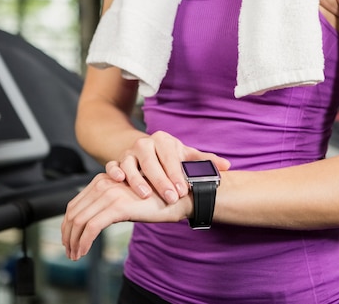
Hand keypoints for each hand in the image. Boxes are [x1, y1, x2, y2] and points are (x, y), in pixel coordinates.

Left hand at [61, 172, 190, 259]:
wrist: (177, 197)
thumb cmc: (154, 199)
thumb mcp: (126, 198)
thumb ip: (108, 203)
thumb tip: (90, 221)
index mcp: (102, 179)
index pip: (74, 204)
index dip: (67, 224)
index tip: (68, 239)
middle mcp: (104, 183)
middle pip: (73, 212)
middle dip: (67, 235)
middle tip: (70, 251)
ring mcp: (110, 194)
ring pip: (79, 221)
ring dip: (74, 241)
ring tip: (76, 254)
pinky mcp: (118, 206)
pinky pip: (92, 227)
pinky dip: (84, 242)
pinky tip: (84, 251)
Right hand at [105, 131, 229, 203]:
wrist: (142, 150)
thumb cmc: (168, 156)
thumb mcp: (185, 156)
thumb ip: (204, 161)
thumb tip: (226, 166)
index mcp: (163, 140)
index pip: (170, 158)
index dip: (176, 174)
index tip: (183, 190)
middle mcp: (144, 144)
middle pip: (151, 163)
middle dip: (161, 182)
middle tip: (170, 198)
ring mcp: (129, 153)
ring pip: (130, 164)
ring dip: (137, 180)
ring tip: (146, 195)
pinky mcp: (116, 161)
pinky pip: (112, 166)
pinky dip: (114, 172)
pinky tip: (119, 180)